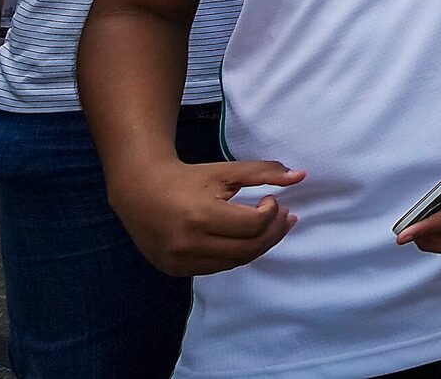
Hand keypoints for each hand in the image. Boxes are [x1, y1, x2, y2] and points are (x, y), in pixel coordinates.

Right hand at [109, 156, 301, 276]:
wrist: (139, 192)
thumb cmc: (187, 178)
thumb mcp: (225, 171)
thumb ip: (263, 172)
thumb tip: (301, 176)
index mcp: (200, 216)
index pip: (252, 226)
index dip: (271, 213)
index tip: (272, 200)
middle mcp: (188, 243)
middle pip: (248, 249)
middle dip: (274, 233)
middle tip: (285, 217)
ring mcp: (179, 261)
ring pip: (235, 262)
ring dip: (260, 245)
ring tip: (272, 227)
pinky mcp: (175, 270)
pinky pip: (218, 267)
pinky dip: (238, 254)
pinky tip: (247, 239)